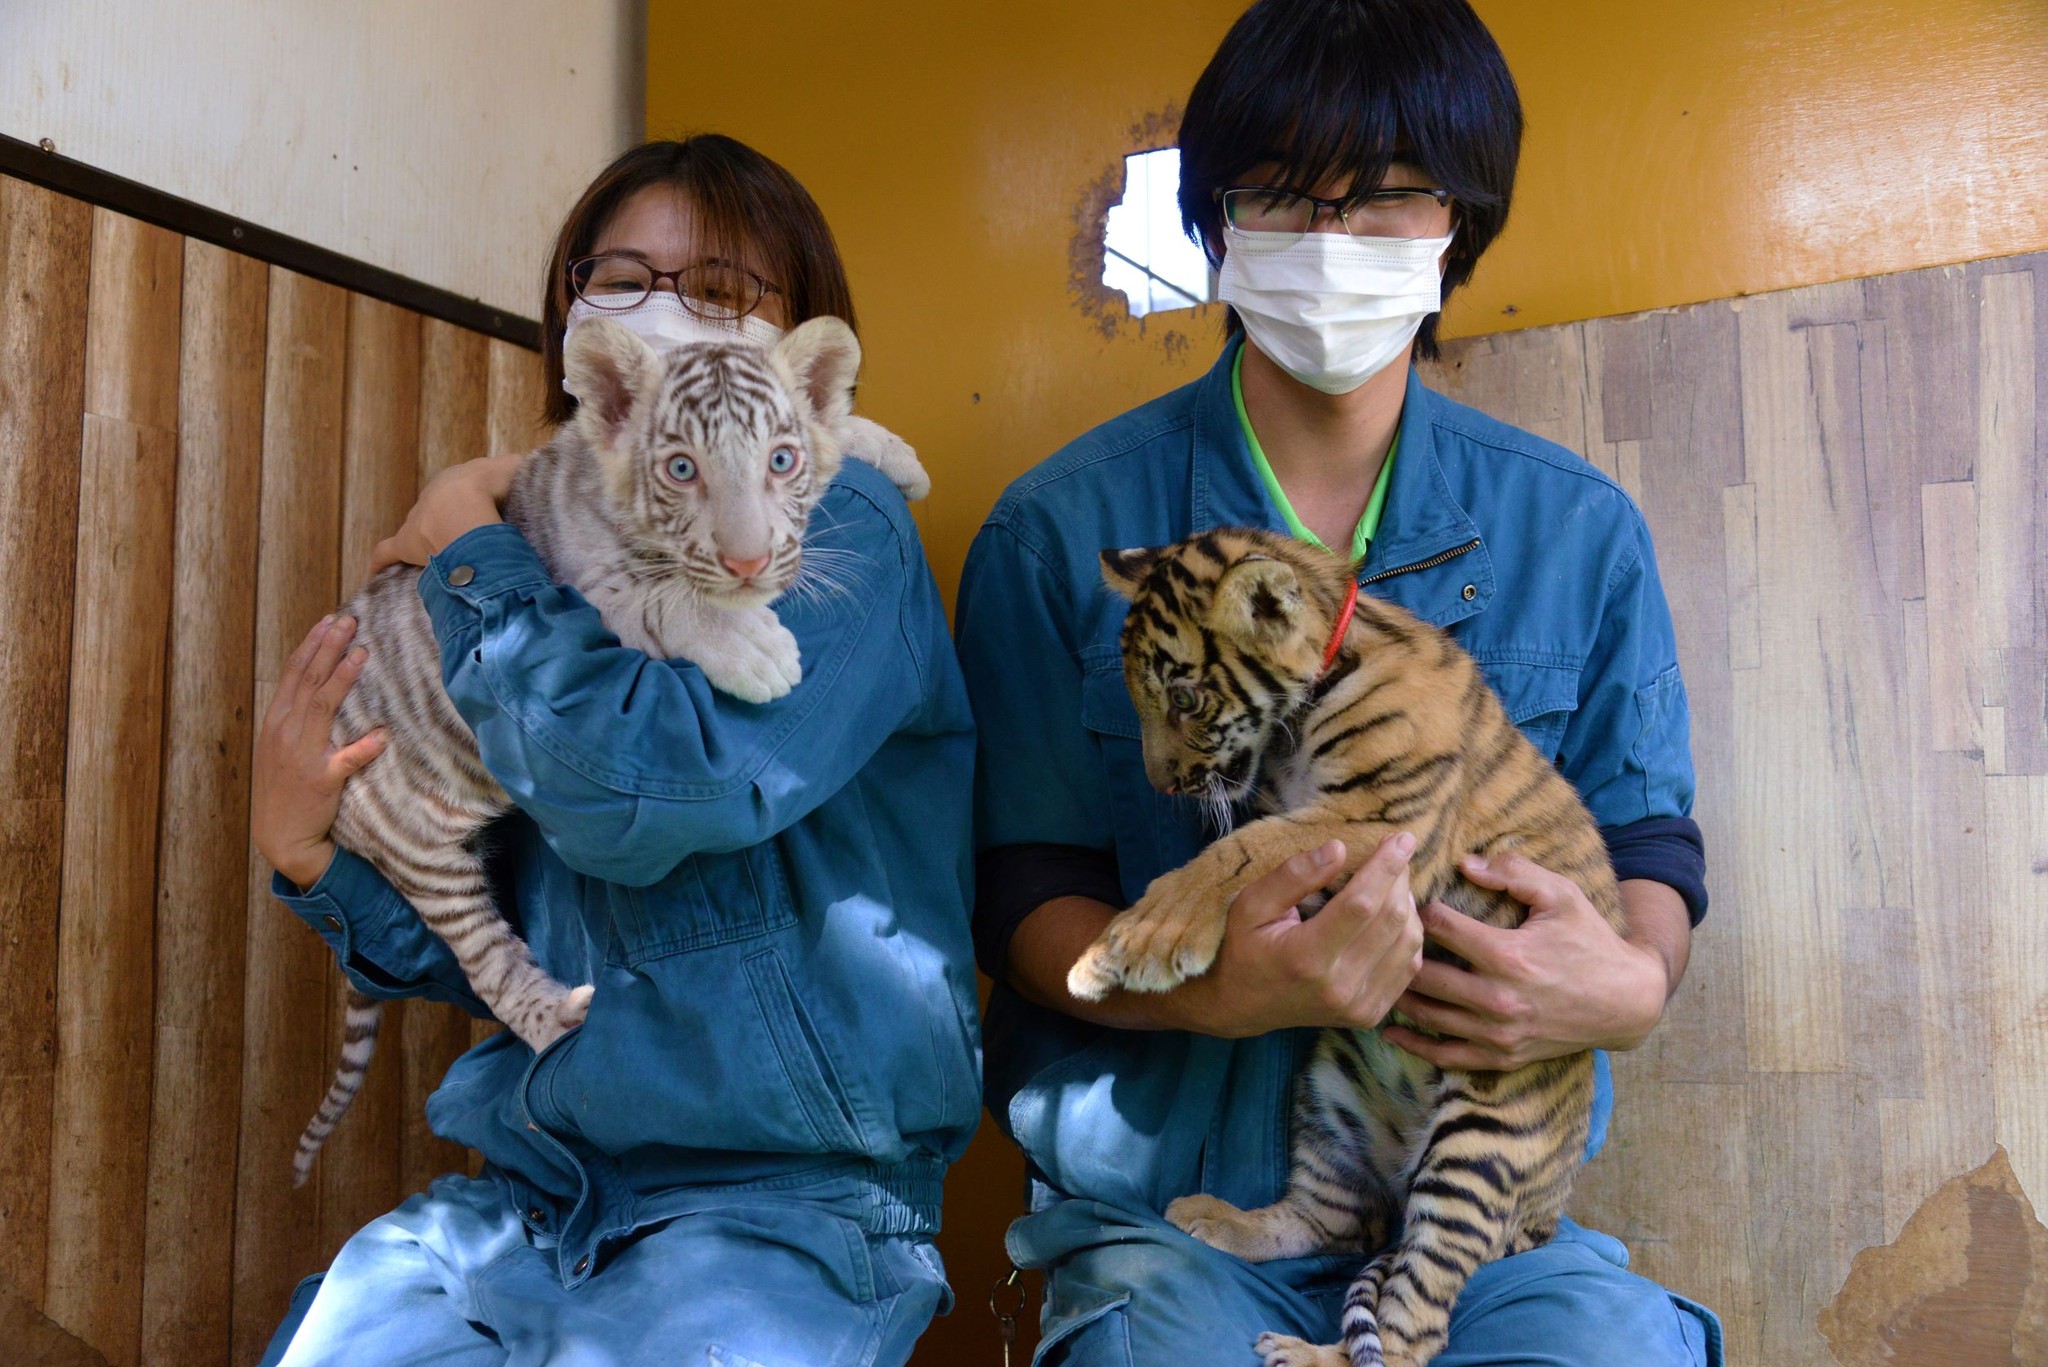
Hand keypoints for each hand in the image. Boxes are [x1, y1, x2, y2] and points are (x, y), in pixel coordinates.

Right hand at [251, 615, 386, 889]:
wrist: (281, 835)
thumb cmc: (285, 787)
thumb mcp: (283, 746)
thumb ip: (298, 716)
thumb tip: (321, 683)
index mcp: (277, 721)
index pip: (294, 673)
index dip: (312, 644)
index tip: (329, 620)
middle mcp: (286, 732)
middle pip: (309, 680)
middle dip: (328, 647)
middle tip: (348, 620)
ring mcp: (303, 755)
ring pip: (322, 707)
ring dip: (342, 678)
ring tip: (361, 652)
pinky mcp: (322, 779)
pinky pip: (346, 760)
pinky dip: (364, 747)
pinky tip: (381, 734)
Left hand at [368, 452, 522, 575]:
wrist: (466, 503)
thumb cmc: (490, 487)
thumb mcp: (512, 469)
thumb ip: (519, 468)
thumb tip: (528, 466)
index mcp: (453, 480)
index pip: (459, 492)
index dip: (471, 503)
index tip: (482, 513)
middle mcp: (431, 497)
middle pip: (439, 510)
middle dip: (450, 521)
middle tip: (468, 536)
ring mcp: (416, 521)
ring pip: (420, 529)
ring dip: (429, 539)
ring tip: (444, 553)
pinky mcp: (405, 543)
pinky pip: (387, 552)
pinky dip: (381, 562)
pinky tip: (375, 572)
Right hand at [1165, 833, 1425, 1037]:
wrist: (1244, 1006)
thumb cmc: (1244, 948)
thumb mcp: (1250, 905)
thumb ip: (1293, 876)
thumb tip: (1339, 849)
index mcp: (1306, 958)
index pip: (1360, 905)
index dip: (1385, 868)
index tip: (1402, 838)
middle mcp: (1338, 987)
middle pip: (1391, 921)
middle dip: (1400, 879)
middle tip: (1397, 851)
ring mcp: (1358, 1006)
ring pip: (1408, 942)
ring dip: (1407, 904)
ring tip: (1392, 882)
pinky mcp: (1371, 1015)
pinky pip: (1409, 966)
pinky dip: (1408, 933)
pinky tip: (1392, 914)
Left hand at [1382, 853, 1669, 1070]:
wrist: (1625, 1001)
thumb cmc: (1590, 940)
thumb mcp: (1561, 895)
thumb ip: (1514, 871)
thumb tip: (1465, 862)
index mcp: (1508, 955)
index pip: (1441, 927)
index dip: (1418, 908)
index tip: (1403, 897)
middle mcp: (1498, 998)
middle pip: (1425, 974)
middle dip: (1397, 953)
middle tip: (1375, 936)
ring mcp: (1499, 1033)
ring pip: (1428, 1016)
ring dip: (1397, 995)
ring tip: (1372, 975)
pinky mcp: (1502, 1056)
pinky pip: (1447, 1056)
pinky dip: (1414, 1045)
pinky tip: (1389, 1030)